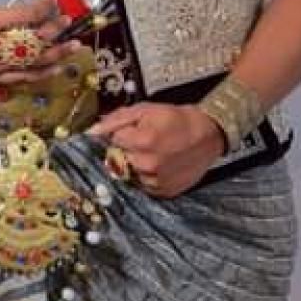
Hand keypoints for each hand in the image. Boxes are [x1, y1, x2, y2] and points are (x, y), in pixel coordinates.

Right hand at [0, 0, 75, 84]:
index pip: (23, 16)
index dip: (42, 9)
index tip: (53, 2)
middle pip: (32, 40)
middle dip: (54, 30)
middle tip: (67, 21)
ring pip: (31, 62)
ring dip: (56, 54)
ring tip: (74, 47)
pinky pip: (20, 78)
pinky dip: (40, 75)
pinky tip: (56, 69)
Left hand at [88, 103, 223, 197]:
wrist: (208, 134)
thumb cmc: (176, 119)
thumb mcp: (145, 109)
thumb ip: (116, 120)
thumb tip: (92, 131)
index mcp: (141, 142)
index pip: (112, 141)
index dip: (121, 134)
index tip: (132, 131)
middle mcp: (148, 165)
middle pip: (119, 158)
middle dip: (126, 150)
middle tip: (145, 141)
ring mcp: (157, 180)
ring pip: (130, 173)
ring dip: (136, 164)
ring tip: (155, 152)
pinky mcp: (165, 191)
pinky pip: (145, 185)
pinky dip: (148, 176)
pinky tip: (161, 163)